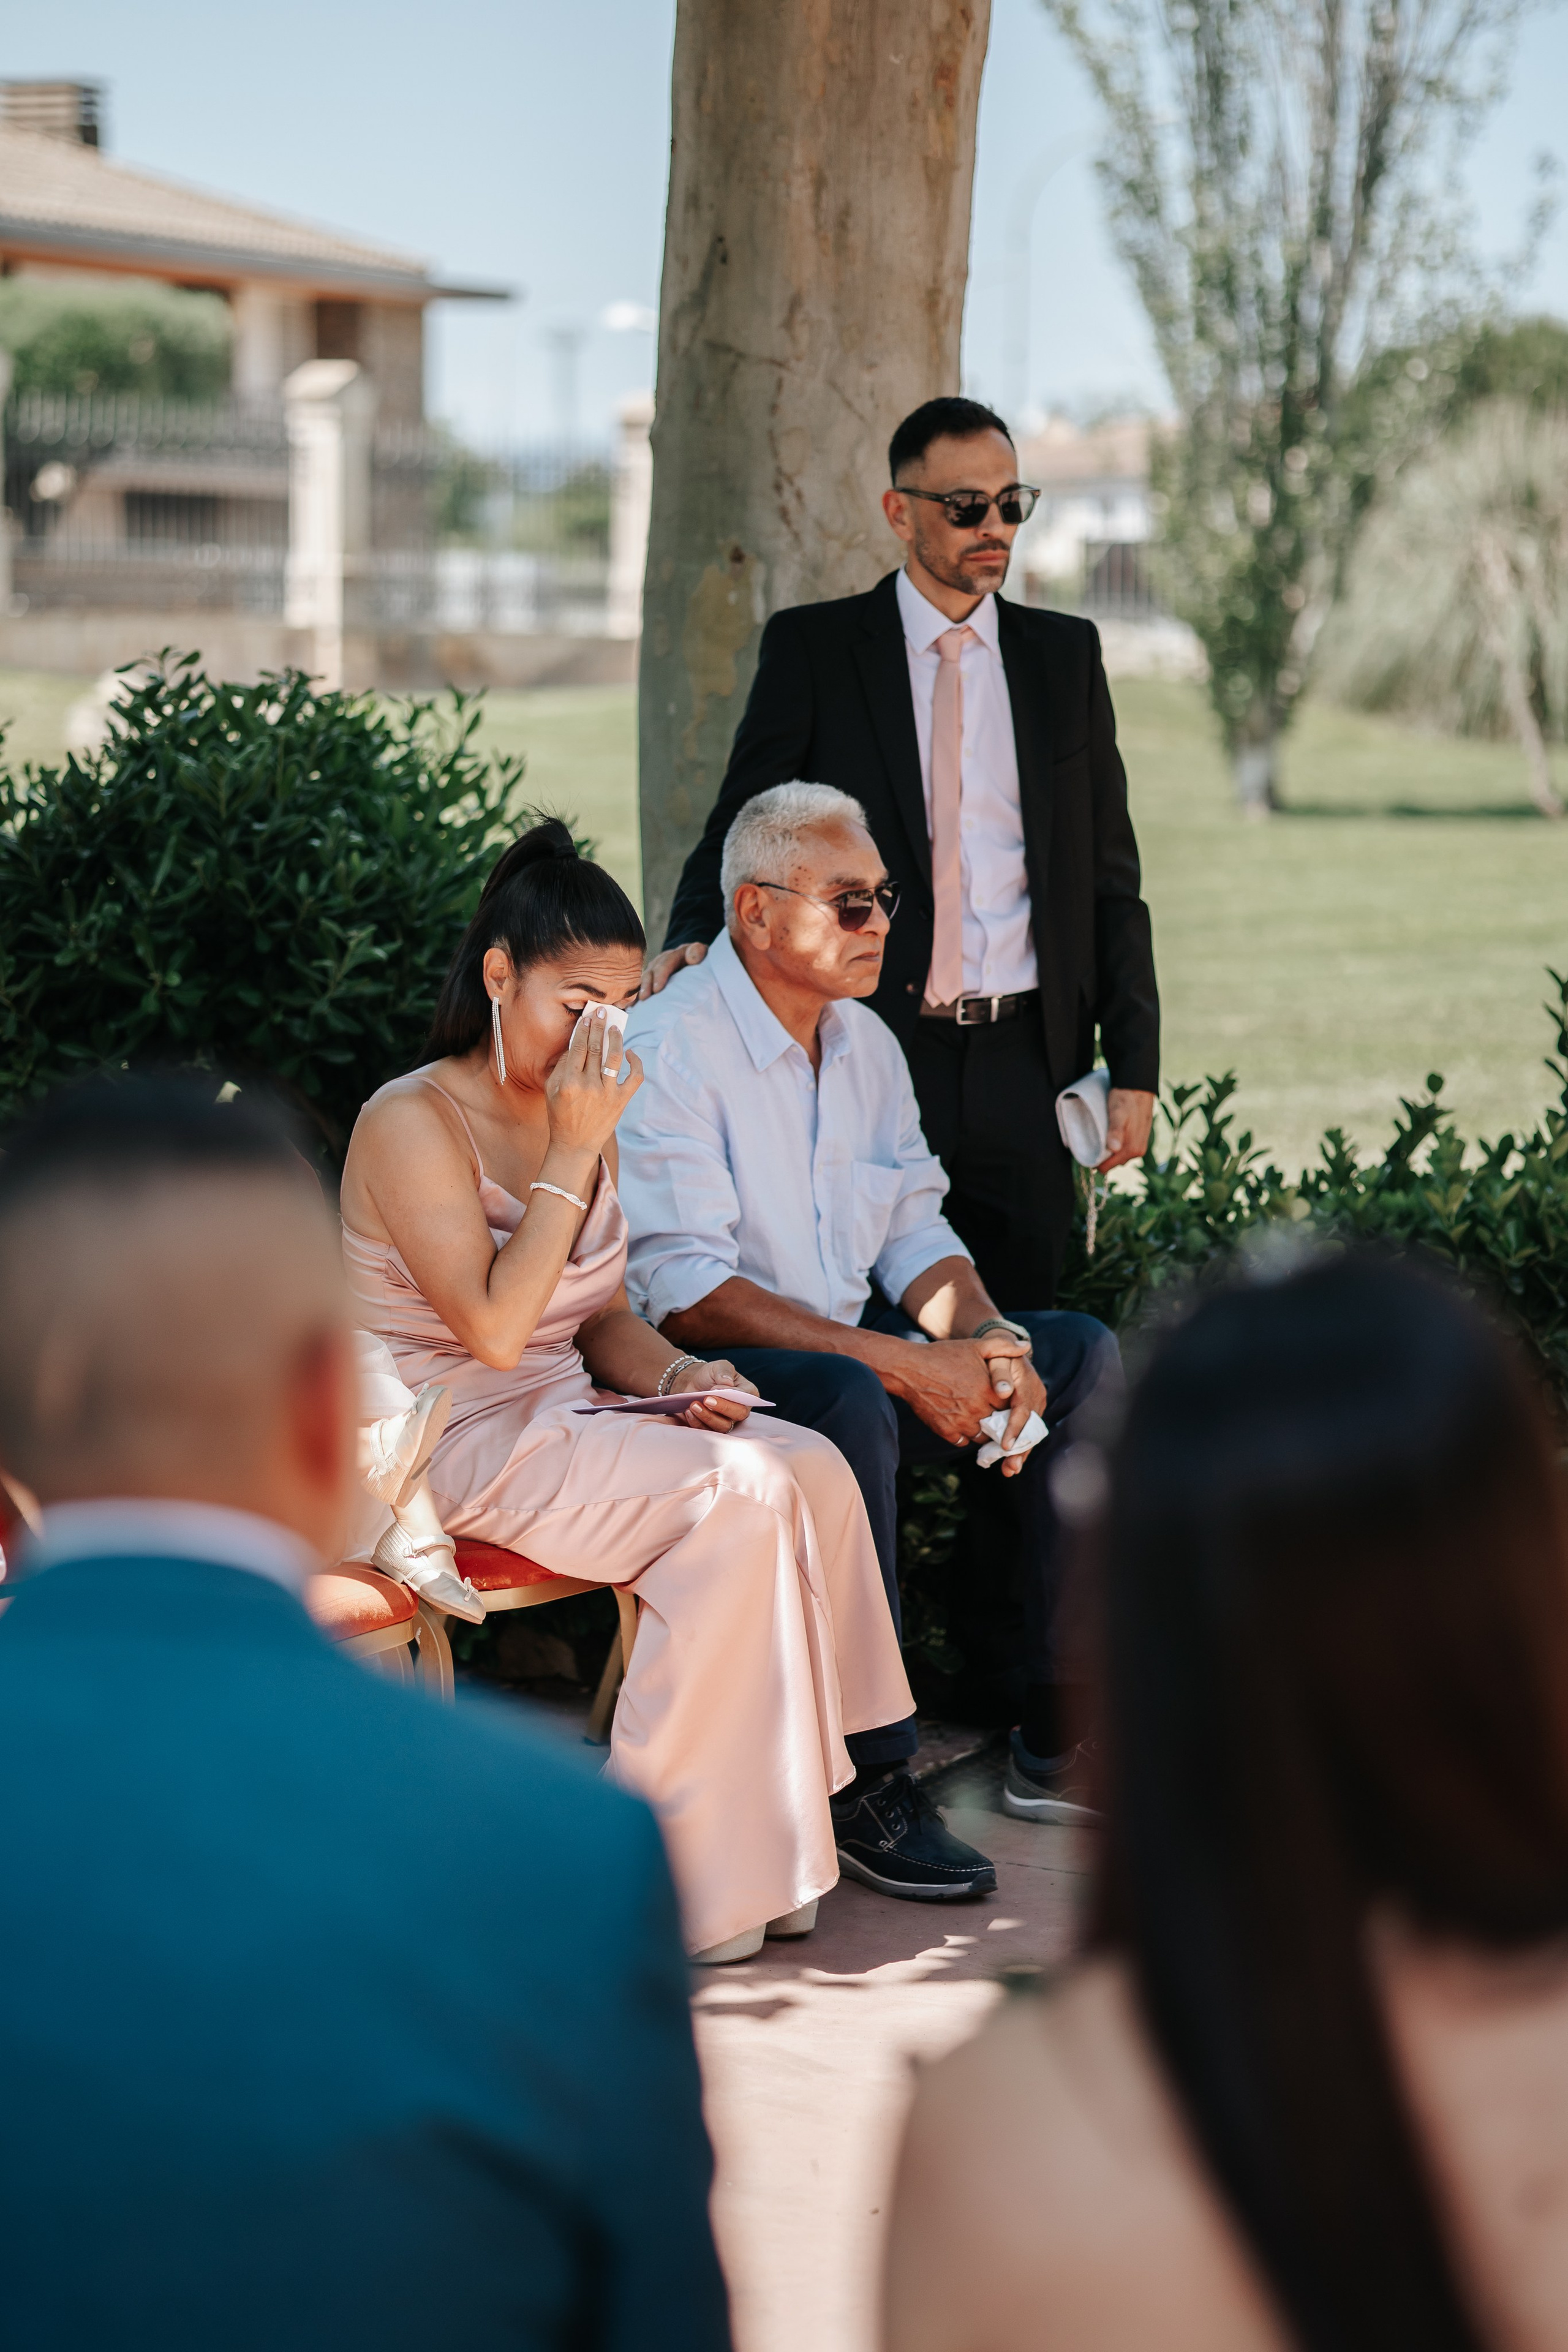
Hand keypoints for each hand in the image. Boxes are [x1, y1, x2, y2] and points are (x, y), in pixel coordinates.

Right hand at [543, 1006, 643, 1168]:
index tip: (587, 1016)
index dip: (583, 1028)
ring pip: (614, 1057)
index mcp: (568, 1082)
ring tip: (615, 1028)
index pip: (577, 1047)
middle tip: (602, 1011)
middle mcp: (587, 1086)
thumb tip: (576, 1044)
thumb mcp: (551, 1091)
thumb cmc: (561, 1115)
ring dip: (615, 1039)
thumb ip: (561, 1067)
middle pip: (595, 1048)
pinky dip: (636, 1063)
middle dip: (598, 1026)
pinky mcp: (621, 1101)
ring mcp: (606, 1094)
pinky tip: (630, 1053)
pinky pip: (635, 1077)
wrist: (575, 1145)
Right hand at [637, 941, 707, 999]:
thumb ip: (698, 952)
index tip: (657, 989)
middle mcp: (666, 958)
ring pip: (647, 976)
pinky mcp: (654, 977)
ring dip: (642, 989)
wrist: (700, 961)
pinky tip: (632, 1006)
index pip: (668, 961)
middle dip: (648, 984)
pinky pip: (644, 985)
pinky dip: (638, 994)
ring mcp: (659, 967)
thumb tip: (692, 957)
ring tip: (639, 1002)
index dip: (661, 974)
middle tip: (645, 997)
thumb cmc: (704, 962)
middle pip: (654, 969)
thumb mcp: (704, 954)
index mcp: (679, 953)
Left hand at [669, 1357, 757, 1431]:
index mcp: (747, 1393)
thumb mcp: (719, 1366)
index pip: (745, 1399)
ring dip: (707, 1417)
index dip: (732, 1396)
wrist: (695, 1384)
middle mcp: (740, 1409)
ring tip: (693, 1405)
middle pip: (738, 1415)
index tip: (715, 1389)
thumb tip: (727, 1383)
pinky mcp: (713, 1428)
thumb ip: (724, 1371)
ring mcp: (728, 1421)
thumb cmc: (711, 1375)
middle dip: (721, 1408)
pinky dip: (697, 1423)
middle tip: (706, 1399)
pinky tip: (689, 1412)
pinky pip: (708, 1431)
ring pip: (722, 1426)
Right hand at [886, 1338, 1029, 1450]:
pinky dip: (965, 1436)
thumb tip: (1026, 1346)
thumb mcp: (975, 1346)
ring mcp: (960, 1421)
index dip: (1010, 1405)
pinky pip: (963, 1442)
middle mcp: (976, 1408)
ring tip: (981, 1421)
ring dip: (984, 1431)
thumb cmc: (943, 1355)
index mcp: (987, 1389)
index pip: (1011, 1407)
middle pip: (999, 1425)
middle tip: (996, 1415)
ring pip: (982, 1436)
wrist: (909, 1368)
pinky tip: (964, 1425)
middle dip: (999, 1421)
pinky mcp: (945, 1430)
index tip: (1006, 1402)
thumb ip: (1003, 1346)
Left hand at [977, 1340, 1048, 1476]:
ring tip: (1010, 1470)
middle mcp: (1036, 1396)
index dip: (1014, 1429)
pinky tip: (1011, 1461)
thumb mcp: (996, 1356)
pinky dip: (1020, 1445)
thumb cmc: (997, 1355)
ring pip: (1030, 1432)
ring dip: (1021, 1452)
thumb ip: (999, 1373)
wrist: (1007, 1352)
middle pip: (1030, 1427)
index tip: (1006, 1445)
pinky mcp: (1031, 1410)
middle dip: (1021, 1449)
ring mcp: (1035, 1404)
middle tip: (1010, 1468)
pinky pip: (1027, 1430)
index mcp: (1027, 1384)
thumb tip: (1003, 1391)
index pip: (1022, 1410)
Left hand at [1099, 1087, 1155, 1172]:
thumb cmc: (1125, 1099)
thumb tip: (1114, 1148)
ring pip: (1118, 1156)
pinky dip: (1116, 1146)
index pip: (1107, 1167)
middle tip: (1093, 1141)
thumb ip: (1115, 1131)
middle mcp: (1138, 1151)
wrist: (1139, 1087)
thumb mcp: (1117, 1113)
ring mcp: (1140, 1146)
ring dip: (1109, 1151)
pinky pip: (1124, 1150)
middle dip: (1102, 1156)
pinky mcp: (1140, 1140)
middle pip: (1113, 1163)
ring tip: (1101, 1136)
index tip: (1086, 1152)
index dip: (1095, 1162)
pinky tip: (1110, 1135)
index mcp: (1132, 1149)